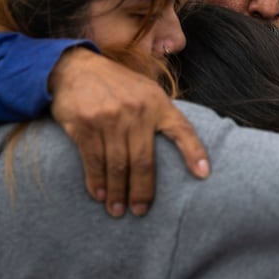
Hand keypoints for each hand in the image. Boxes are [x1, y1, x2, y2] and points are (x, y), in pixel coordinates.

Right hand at [49, 48, 209, 216]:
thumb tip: (181, 150)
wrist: (75, 68)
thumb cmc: (117, 86)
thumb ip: (160, 115)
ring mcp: (110, 117)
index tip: (203, 175)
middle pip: (144, 161)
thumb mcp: (146, 91)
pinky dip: (97, 181)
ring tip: (118, 210)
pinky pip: (94, 160)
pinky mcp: (85, 124)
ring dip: (118, 192)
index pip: (182, 130)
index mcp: (157, 103)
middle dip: (143, 191)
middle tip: (141, 210)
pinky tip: (100, 194)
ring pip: (118, 165)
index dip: (194, 152)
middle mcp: (136, 110)